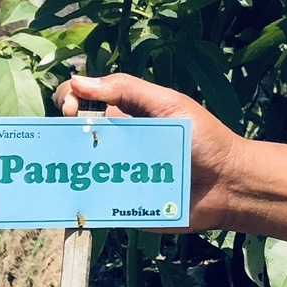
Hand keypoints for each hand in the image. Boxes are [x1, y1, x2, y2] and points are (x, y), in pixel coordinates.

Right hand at [53, 73, 240, 231]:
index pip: (81, 101)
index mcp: (123, 115)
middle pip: (72, 137)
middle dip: (60, 136)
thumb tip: (78, 82)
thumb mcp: (169, 104)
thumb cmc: (204, 139)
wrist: (228, 184)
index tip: (72, 109)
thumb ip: (127, 90)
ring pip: (77, 171)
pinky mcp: (120, 204)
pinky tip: (70, 197)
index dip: (68, 101)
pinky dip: (80, 200)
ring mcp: (115, 175)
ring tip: (58, 170)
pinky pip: (93, 203)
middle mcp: (114, 144)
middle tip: (70, 140)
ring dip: (66, 169)